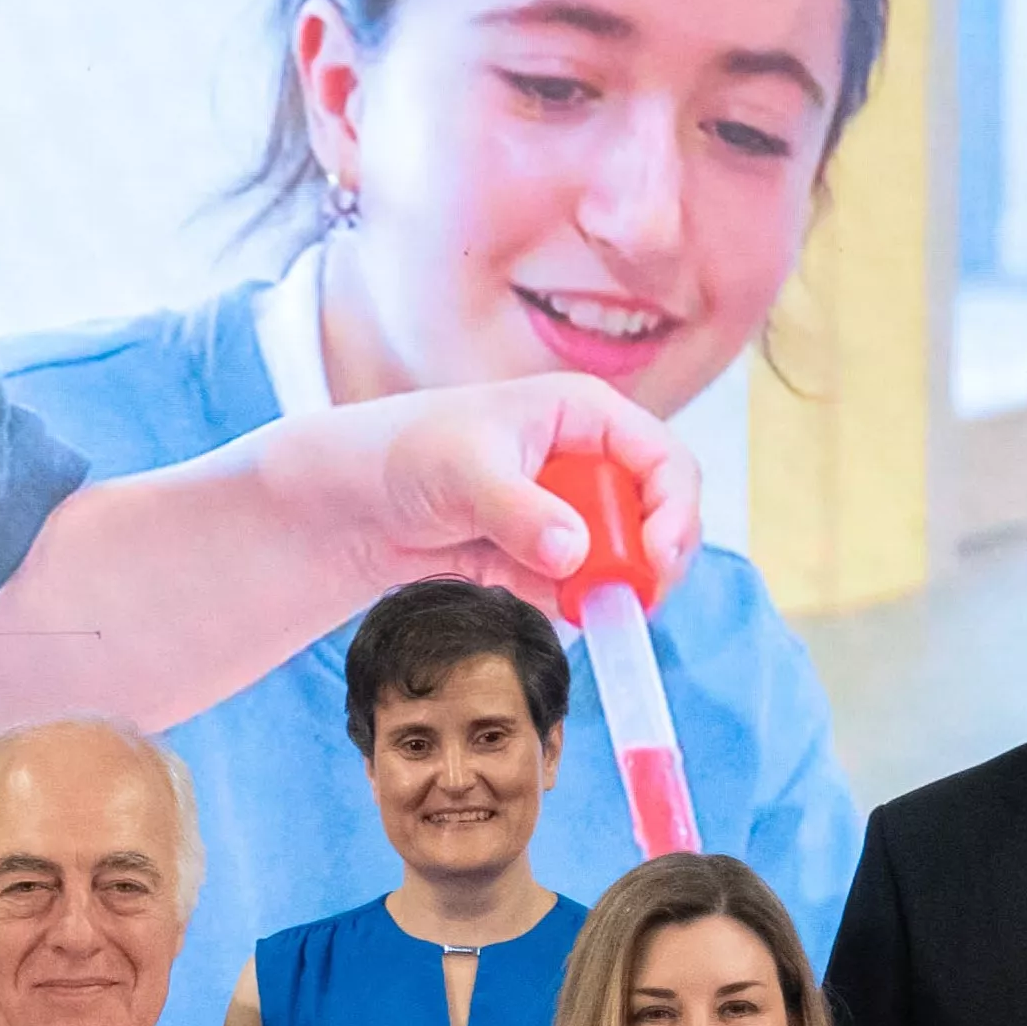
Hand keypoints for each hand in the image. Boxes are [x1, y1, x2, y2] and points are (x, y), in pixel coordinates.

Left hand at [302, 380, 701, 613]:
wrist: (352, 504)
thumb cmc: (403, 453)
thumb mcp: (464, 472)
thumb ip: (520, 511)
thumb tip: (574, 554)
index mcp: (586, 416)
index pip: (666, 462)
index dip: (674, 513)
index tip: (653, 563)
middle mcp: (590, 463)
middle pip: (656, 520)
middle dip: (645, 564)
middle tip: (622, 601)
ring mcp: (572, 516)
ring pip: (624, 565)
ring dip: (608, 592)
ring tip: (567, 602)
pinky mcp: (550, 562)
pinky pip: (585, 594)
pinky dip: (573, 609)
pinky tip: (540, 603)